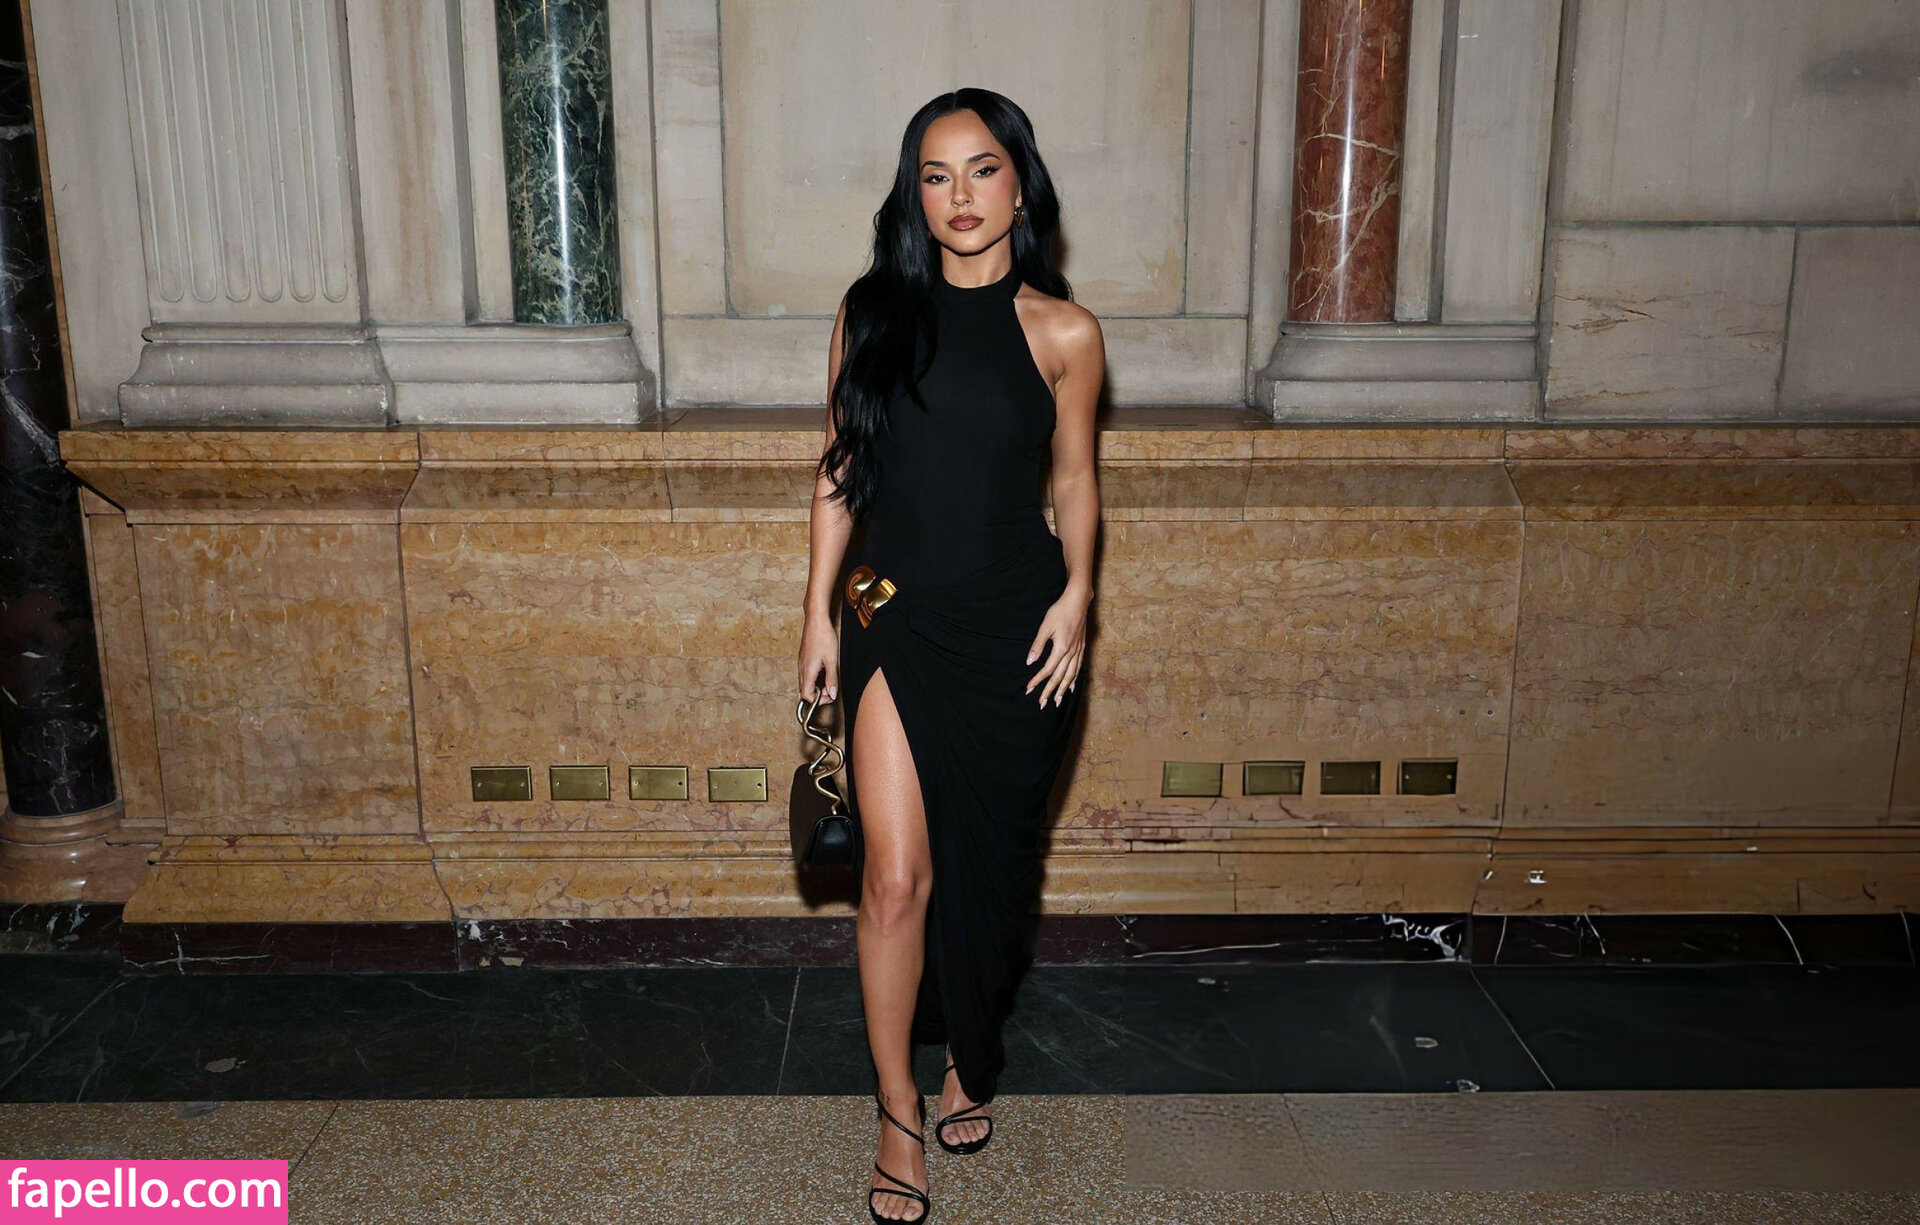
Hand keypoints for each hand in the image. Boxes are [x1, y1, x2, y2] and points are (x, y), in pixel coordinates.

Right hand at [797, 611, 838, 702]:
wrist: (816, 621)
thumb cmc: (823, 637)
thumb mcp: (831, 660)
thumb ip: (832, 679)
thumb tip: (832, 694)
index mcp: (808, 671)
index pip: (806, 696)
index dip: (818, 700)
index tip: (829, 695)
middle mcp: (801, 669)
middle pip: (804, 691)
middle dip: (817, 695)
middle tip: (830, 690)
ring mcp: (801, 663)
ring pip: (804, 683)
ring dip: (815, 687)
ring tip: (827, 682)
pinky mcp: (802, 659)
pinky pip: (804, 675)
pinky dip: (812, 679)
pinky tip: (822, 673)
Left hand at [1023, 584, 1089, 707]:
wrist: (1078, 602)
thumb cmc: (1059, 612)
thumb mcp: (1045, 626)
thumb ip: (1037, 645)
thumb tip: (1029, 662)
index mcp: (1061, 648)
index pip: (1048, 670)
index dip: (1038, 680)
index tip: (1029, 689)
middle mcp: (1071, 652)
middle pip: (1060, 677)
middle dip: (1050, 691)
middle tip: (1042, 703)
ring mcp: (1078, 651)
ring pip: (1071, 675)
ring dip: (1062, 690)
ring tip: (1057, 701)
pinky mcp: (1081, 648)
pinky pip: (1078, 668)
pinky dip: (1074, 680)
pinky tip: (1070, 688)